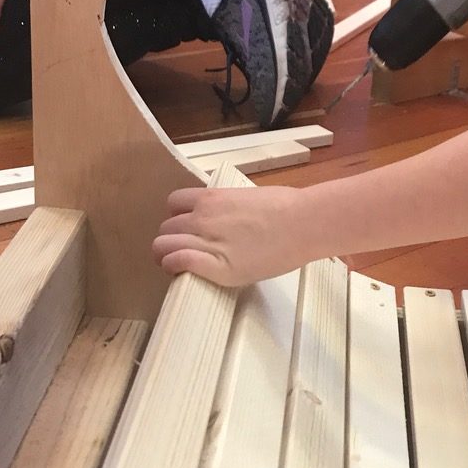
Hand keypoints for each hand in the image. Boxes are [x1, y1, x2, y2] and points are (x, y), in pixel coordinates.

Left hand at [154, 185, 311, 285]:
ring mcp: (208, 241)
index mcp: (211, 197)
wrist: (304, 223)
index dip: (178, 217)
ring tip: (177, 264)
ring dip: (166, 255)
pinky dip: (173, 266)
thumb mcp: (247, 196)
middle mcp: (203, 217)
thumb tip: (224, 216)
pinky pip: (178, 261)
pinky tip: (179, 271)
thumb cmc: (286, 207)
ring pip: (163, 246)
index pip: (173, 204)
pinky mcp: (218, 266)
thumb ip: (226, 206)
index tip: (187, 228)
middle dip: (172, 239)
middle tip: (185, 250)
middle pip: (166, 228)